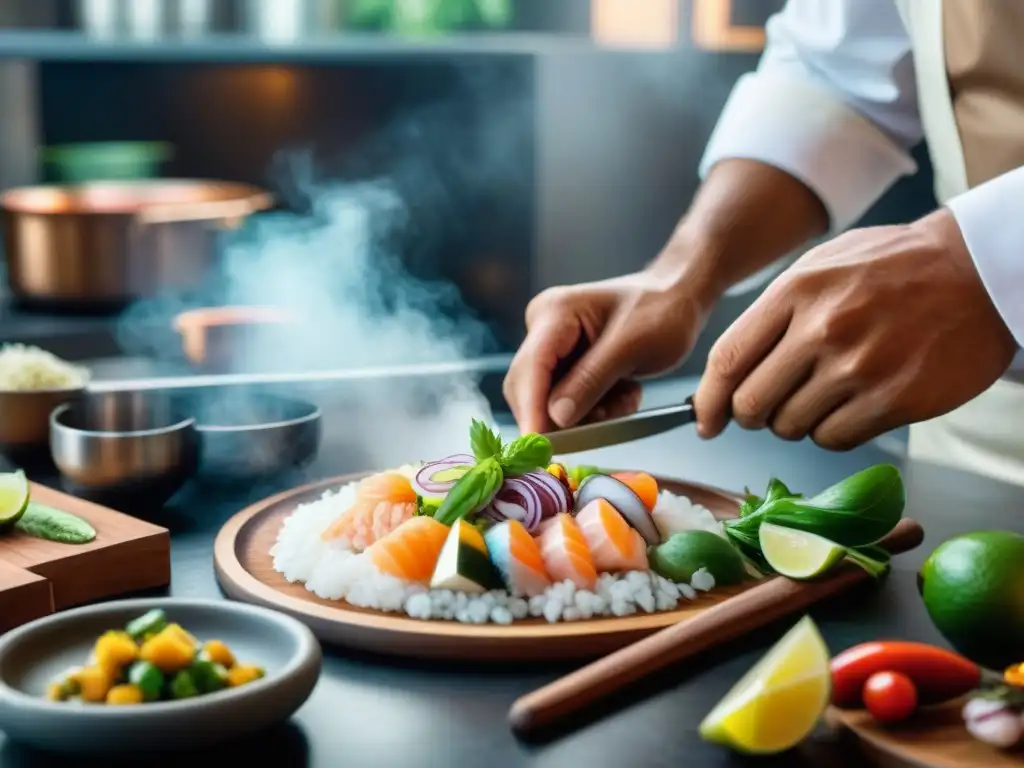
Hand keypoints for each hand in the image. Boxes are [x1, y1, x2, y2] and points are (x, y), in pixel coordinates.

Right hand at [503, 268, 714, 433]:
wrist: (678, 299)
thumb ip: (591, 381)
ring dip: (586, 413)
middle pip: (530, 388)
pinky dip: (595, 408)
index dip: (532, 409)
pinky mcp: (565, 363)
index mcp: (554, 313)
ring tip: (625, 399)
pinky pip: (566, 400)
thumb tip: (556, 418)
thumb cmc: (661, 311)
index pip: (530, 368)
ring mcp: (553, 346)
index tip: (538, 447)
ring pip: (548, 400)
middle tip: (606, 421)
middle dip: (564, 415)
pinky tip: (623, 393)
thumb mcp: (631, 347)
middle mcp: (544, 328)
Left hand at [694, 208, 1017, 448]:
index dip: (707, 401)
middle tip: (769, 407)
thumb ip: (771, 313)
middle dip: (750, 415)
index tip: (704, 420)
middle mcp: (822, 330)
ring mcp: (860, 367)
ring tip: (823, 394)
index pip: (727, 361)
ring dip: (797, 422)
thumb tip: (726, 372)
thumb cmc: (893, 267)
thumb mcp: (821, 265)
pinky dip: (835, 431)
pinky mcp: (895, 399)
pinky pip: (835, 438)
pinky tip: (853, 404)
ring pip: (792, 427)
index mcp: (796, 293)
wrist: (977, 269)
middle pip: (751, 404)